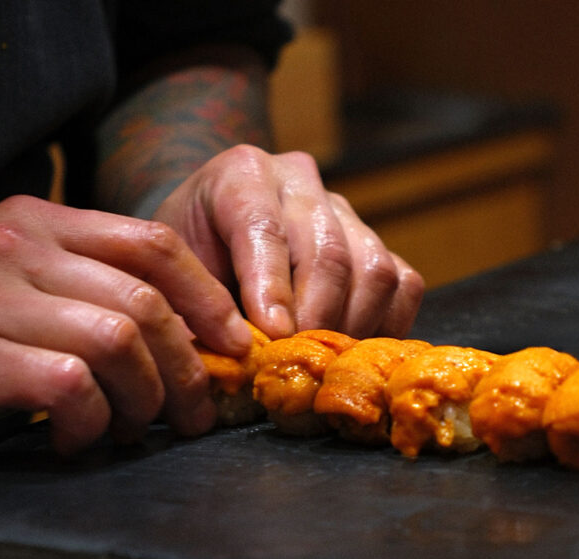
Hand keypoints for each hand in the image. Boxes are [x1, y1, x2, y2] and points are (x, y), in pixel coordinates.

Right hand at [0, 196, 252, 453]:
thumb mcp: (31, 289)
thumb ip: (94, 292)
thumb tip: (192, 340)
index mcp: (40, 223)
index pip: (154, 244)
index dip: (208, 299)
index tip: (236, 343)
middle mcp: (16, 247)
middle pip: (146, 301)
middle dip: (189, 367)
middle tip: (195, 413)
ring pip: (118, 341)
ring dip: (145, 399)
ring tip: (133, 430)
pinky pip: (71, 385)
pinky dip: (91, 421)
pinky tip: (80, 439)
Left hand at [153, 145, 424, 339]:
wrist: (211, 231)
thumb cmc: (188, 258)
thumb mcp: (174, 272)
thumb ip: (196, 306)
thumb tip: (234, 361)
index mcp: (241, 173)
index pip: (265, 227)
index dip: (271, 287)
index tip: (274, 337)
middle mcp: (299, 181)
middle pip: (329, 253)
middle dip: (315, 319)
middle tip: (298, 366)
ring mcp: (344, 208)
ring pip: (374, 269)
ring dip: (352, 327)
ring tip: (321, 361)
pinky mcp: (376, 238)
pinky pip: (404, 283)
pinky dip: (386, 324)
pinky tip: (352, 346)